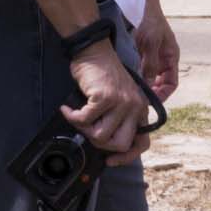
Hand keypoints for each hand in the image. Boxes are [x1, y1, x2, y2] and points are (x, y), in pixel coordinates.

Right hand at [65, 43, 152, 161]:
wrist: (94, 50)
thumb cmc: (103, 76)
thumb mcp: (119, 98)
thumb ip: (118, 118)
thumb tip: (105, 144)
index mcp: (140, 109)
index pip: (143, 143)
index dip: (127, 157)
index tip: (110, 160)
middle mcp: (135, 106)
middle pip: (120, 144)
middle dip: (100, 143)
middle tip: (89, 131)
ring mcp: (121, 102)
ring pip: (101, 135)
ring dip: (84, 129)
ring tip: (78, 116)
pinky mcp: (105, 97)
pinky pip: (84, 120)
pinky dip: (72, 116)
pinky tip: (68, 109)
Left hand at [136, 0, 179, 100]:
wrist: (142, 3)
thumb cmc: (150, 20)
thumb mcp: (151, 42)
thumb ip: (150, 63)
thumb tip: (147, 85)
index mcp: (171, 57)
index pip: (171, 83)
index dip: (163, 94)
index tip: (150, 102)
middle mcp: (163, 59)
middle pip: (160, 83)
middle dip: (151, 93)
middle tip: (137, 100)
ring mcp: (152, 56)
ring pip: (149, 78)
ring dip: (141, 85)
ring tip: (130, 92)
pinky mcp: (141, 53)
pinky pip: (140, 69)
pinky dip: (135, 76)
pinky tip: (125, 79)